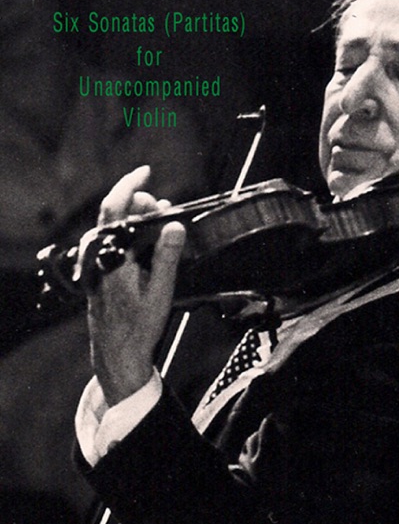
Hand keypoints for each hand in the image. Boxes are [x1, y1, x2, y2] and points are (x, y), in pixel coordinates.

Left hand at [88, 166, 185, 406]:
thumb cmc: (138, 326)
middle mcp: (100, 256)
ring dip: (138, 219)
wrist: (116, 352)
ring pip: (116, 227)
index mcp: (112, 257)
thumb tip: (174, 225)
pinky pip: (116, 241)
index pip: (115, 209)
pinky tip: (149, 241)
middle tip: (166, 209)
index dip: (129, 185)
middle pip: (116, 214)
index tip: (146, 171)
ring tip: (161, 223)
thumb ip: (166, 257)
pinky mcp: (101, 269)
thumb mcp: (160, 292)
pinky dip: (133, 233)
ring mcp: (98, 263)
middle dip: (142, 204)